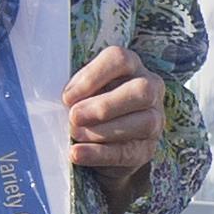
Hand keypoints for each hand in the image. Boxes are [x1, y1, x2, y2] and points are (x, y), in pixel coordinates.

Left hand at [63, 44, 159, 206]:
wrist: (101, 145)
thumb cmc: (88, 107)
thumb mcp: (81, 92)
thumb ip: (74, 91)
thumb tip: (58, 100)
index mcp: (131, 66)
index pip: (119, 60)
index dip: (93, 77)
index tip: (67, 97)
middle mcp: (150, 89)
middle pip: (141, 91)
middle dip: (105, 105)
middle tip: (74, 117)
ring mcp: (155, 120)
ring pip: (142, 122)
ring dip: (103, 130)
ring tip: (75, 135)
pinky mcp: (146, 150)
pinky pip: (128, 152)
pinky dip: (100, 154)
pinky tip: (78, 153)